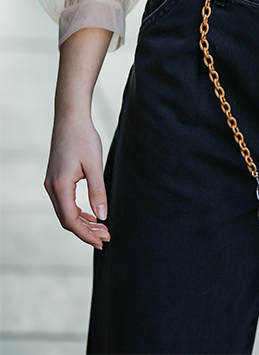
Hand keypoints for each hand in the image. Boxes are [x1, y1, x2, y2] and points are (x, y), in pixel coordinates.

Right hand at [44, 113, 110, 249]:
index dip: (86, 234)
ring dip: (83, 222)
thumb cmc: (83, 138)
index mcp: (60, 186)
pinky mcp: (55, 179)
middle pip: (66, 220)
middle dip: (86, 231)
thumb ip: (98, 191)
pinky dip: (78, 211)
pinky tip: (91, 214)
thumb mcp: (94, 165)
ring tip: (102, 229)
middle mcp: (51, 188)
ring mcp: (51, 183)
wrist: (70, 117)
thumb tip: (102, 217)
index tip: (102, 241)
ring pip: (65, 212)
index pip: (70, 220)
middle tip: (106, 237)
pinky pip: (65, 203)